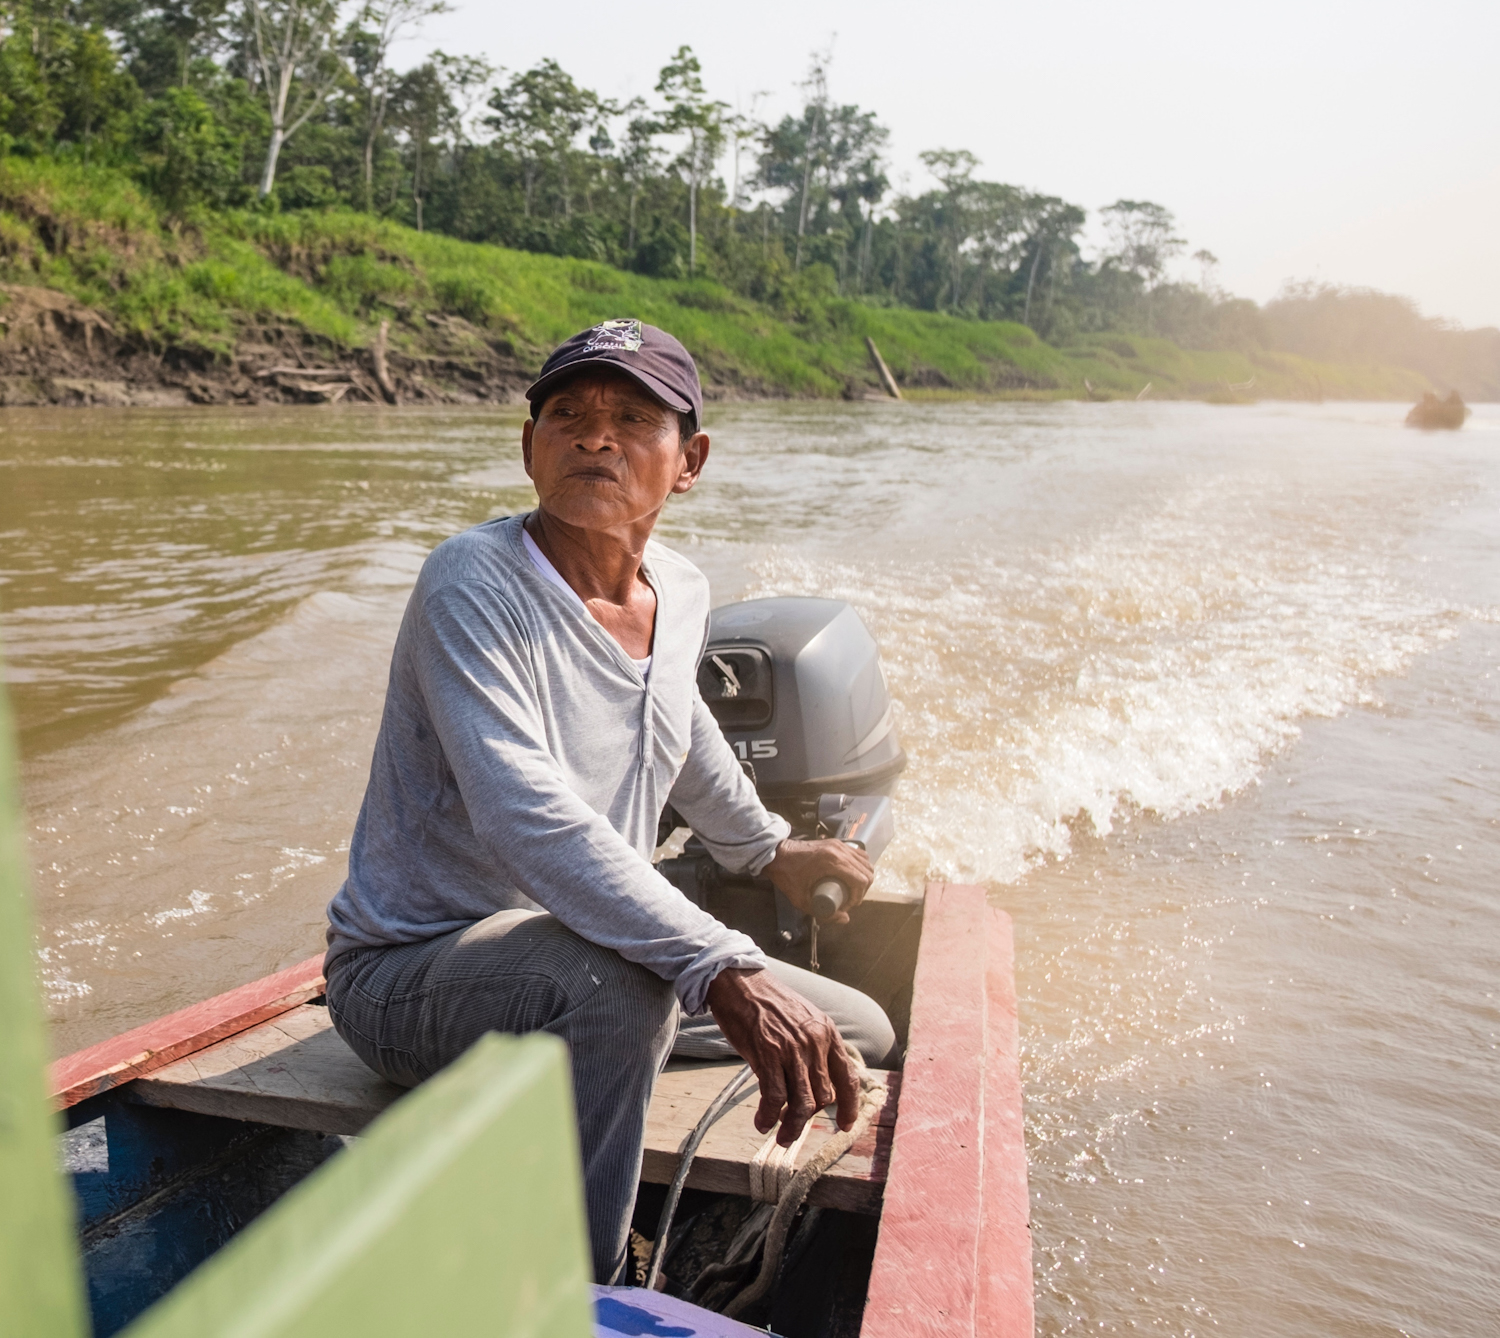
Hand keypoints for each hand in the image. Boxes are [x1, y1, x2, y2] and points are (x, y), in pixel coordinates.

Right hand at [706, 967, 858, 1144]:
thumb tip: (814, 1081)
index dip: (850, 1106)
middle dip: (811, 1118)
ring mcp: (792, 1050)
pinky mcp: (767, 1056)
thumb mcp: (803, 1019)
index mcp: (827, 1033)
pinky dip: (769, 1116)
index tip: (845, 1125)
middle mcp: (815, 1043)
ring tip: (782, 1136)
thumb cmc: (768, 1001)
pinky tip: (762, 1121)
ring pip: (803, 1104)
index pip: (848, 1077)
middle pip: (824, 1096)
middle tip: (794, 1126)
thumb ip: (813, 1047)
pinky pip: (774, 1098)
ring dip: (793, 1127)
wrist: (740, 982)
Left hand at [763, 838, 873, 923]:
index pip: (861, 880)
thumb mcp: (801, 899)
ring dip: (863, 877)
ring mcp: (839, 844)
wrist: (776, 854)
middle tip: (850, 900)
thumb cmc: (786, 876)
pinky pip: (858, 854)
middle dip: (862, 889)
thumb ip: (823, 913)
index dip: (859, 897)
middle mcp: (840, 850)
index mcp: (832, 862)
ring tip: (851, 890)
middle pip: (866, 871)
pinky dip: (859, 866)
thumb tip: (845, 918)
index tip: (848, 906)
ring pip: (865, 862)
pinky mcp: (837, 842)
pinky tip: (851, 876)